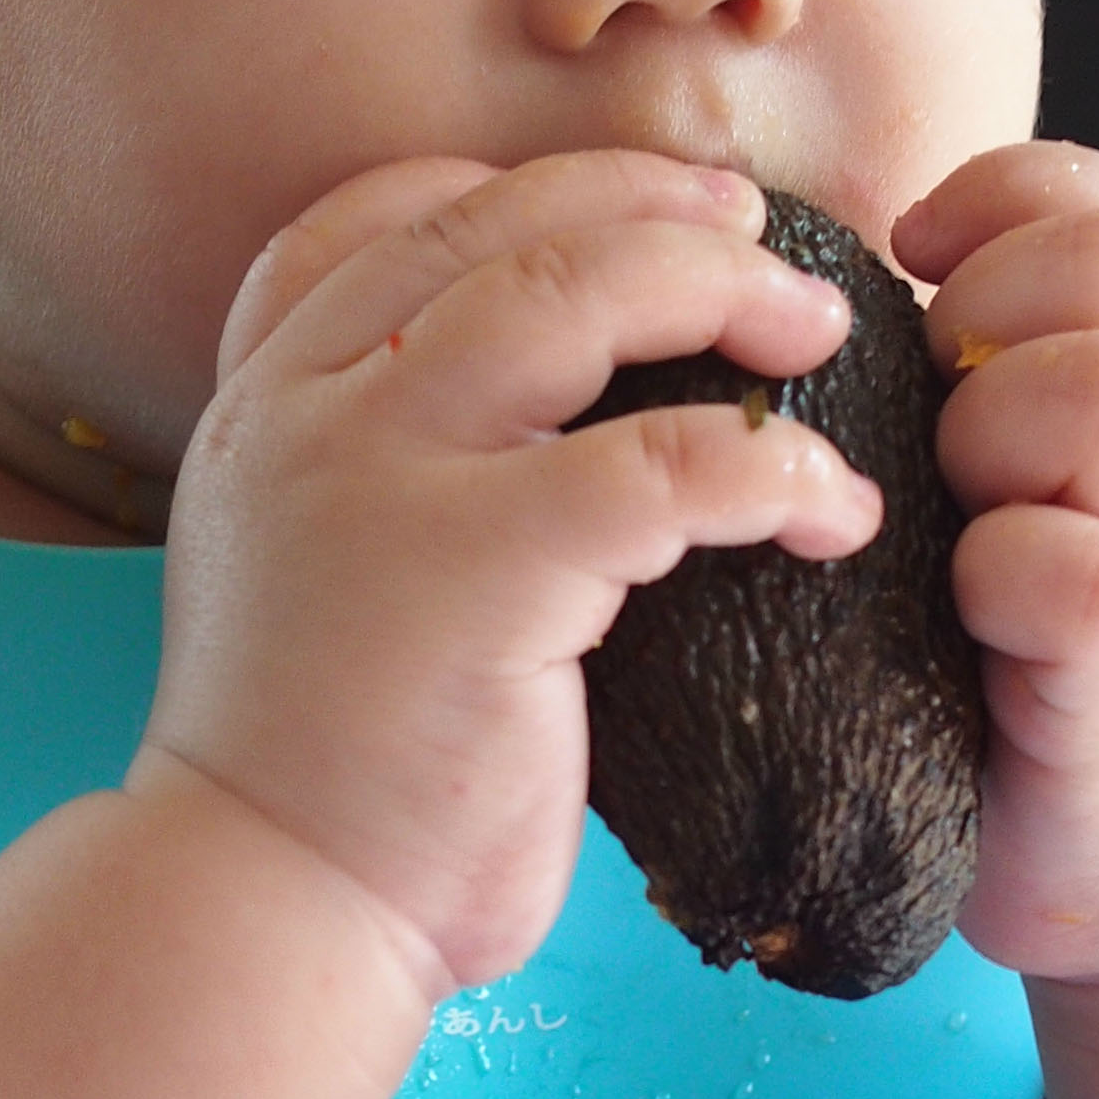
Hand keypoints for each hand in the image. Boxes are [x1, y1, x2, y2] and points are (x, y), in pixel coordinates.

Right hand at [146, 152, 879, 992]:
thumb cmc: (328, 769)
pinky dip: (768, 462)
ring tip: (816, 326)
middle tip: (765, 239)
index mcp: (267, 399)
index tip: (642, 213)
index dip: (532, 188)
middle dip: (653, 209)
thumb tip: (553, 414)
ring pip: (573, 290)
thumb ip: (393, 468)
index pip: (387, 218)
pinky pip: (660, 464)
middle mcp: (308, 409)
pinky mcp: (476, 569)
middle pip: (500, 224)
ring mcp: (380, 476)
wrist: (271, 909)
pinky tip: (831, 504)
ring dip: (719, 288)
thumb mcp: (318, 565)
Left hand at [893, 142, 1098, 985]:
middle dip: (990, 313)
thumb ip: (937, 375)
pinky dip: (1012, 578)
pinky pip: (1090, 574)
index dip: (1000, 201)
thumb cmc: (1017, 640)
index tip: (913, 269)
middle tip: (928, 407)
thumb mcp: (986, 473)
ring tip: (953, 516)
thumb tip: (769, 274)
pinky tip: (968, 616)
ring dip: (998, 437)